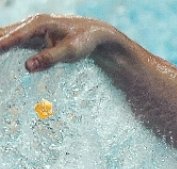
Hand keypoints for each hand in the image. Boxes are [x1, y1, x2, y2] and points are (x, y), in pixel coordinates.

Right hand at [0, 14, 117, 71]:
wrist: (95, 33)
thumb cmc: (84, 41)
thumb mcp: (70, 51)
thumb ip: (49, 58)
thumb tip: (27, 67)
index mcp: (41, 24)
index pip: (17, 35)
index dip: (3, 43)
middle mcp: (34, 23)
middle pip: (8, 32)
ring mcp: (33, 28)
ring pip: (10, 34)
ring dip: (1, 42)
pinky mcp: (35, 35)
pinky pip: (16, 39)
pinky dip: (7, 44)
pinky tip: (1, 52)